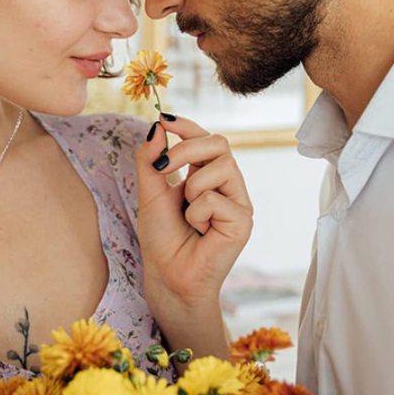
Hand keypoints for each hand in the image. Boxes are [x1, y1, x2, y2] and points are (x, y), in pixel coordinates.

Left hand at [136, 115, 252, 358]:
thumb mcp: (150, 193)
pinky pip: (216, 200)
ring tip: (188, 215)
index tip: (164, 118)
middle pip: (219, 143)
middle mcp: (227, 186)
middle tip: (163, 168)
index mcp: (206, 176)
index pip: (205, 139)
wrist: (167, 276)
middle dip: (187, 149)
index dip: (187, 126)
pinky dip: (197, 214)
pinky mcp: (243, 221)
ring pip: (221, 167)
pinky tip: (200, 232)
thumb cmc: (162, 239)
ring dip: (192, 189)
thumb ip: (151, 161)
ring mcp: (238, 203)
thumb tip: (157, 127)